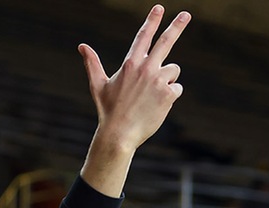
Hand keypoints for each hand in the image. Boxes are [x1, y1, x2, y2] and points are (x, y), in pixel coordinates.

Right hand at [80, 5, 188, 155]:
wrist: (120, 134)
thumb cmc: (107, 110)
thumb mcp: (97, 84)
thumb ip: (92, 63)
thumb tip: (82, 46)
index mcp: (130, 64)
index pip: (143, 36)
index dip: (152, 21)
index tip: (160, 8)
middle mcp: (146, 68)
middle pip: (166, 42)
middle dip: (176, 26)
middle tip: (186, 14)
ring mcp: (158, 80)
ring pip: (173, 70)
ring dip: (167, 79)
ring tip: (152, 95)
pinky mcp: (168, 94)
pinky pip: (177, 88)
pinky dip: (171, 95)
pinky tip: (158, 105)